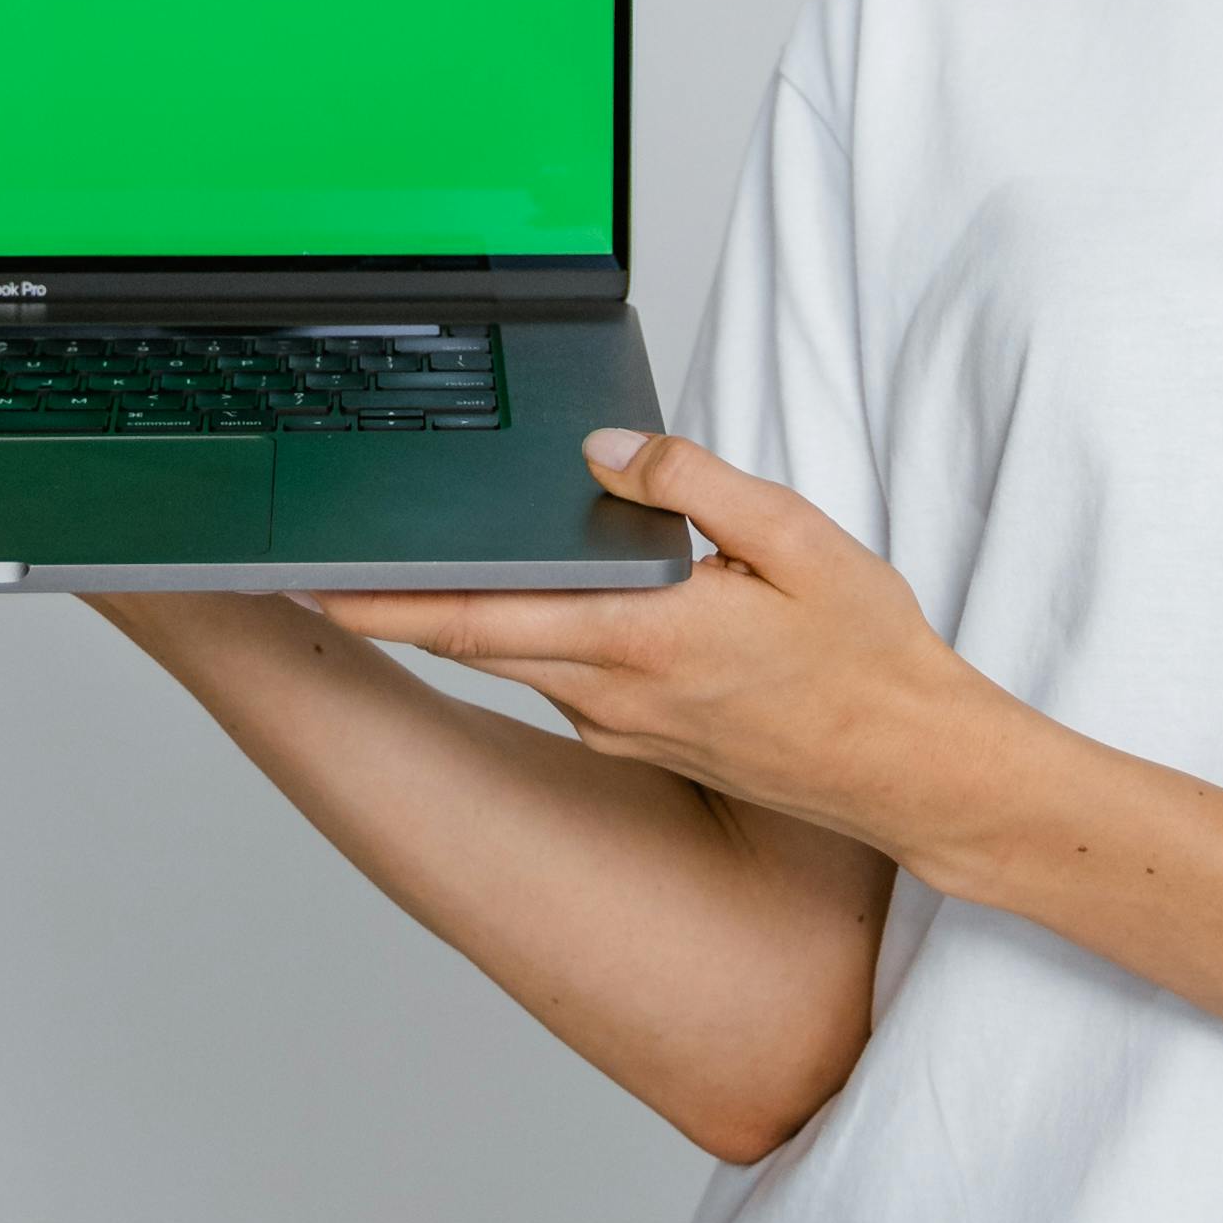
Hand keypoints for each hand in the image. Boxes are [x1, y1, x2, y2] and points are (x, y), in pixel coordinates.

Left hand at [305, 435, 1006, 859]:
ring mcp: (626, 728)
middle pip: (471, 643)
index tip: (310, 579)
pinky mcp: (645, 742)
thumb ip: (693, 484)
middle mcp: (616, 695)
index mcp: (644, 638)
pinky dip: (526, 641)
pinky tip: (531, 606)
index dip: (381, 601)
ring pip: (516, 662)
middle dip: (382, 608)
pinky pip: (563, 680)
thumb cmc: (870, 662)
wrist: (915, 772)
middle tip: (307, 570)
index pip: (478, 617)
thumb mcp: (797, 539)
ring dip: (454, 622)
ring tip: (398, 574)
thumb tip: (604, 449)